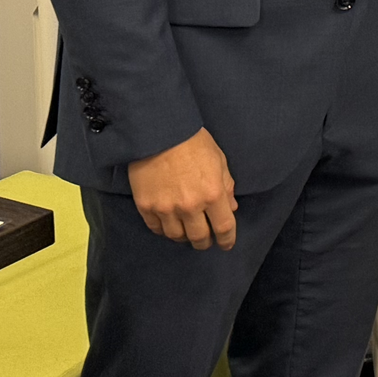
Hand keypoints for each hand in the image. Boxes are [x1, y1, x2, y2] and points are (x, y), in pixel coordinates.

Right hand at [126, 128, 236, 249]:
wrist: (158, 132)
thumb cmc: (193, 142)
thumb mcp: (219, 160)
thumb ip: (226, 186)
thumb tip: (231, 208)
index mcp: (213, 194)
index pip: (224, 227)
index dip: (227, 240)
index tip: (227, 244)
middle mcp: (190, 206)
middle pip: (199, 238)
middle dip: (205, 242)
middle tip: (206, 241)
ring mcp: (166, 208)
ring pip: (177, 236)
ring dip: (184, 237)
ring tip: (187, 232)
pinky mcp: (146, 206)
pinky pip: (157, 228)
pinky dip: (165, 230)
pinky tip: (169, 225)